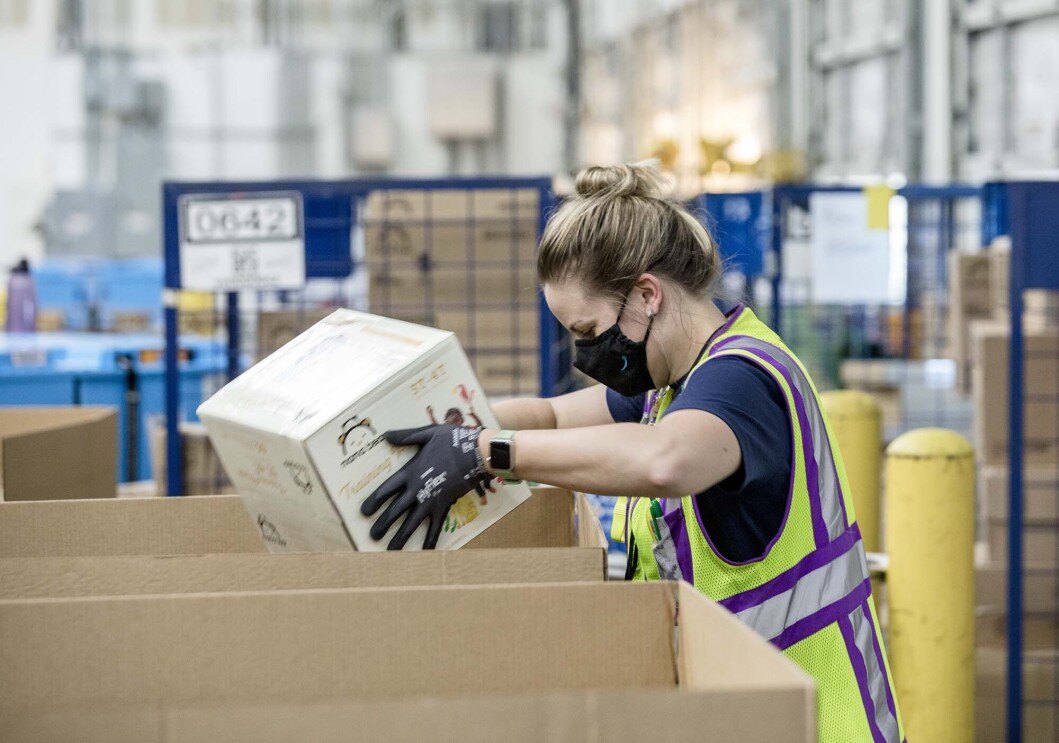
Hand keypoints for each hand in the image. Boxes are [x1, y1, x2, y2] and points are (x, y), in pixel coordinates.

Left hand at [360, 425, 491, 548]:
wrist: (476, 452)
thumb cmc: (452, 440)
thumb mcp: (427, 433)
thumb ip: (405, 436)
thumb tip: (385, 435)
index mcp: (410, 472)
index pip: (386, 489)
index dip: (374, 501)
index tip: (364, 512)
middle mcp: (417, 489)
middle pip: (395, 510)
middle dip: (383, 524)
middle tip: (373, 536)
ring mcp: (431, 500)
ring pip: (412, 522)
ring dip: (401, 537)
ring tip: (390, 550)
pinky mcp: (444, 506)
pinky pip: (436, 526)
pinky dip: (431, 539)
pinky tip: (425, 551)